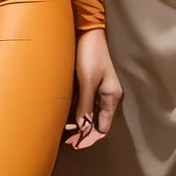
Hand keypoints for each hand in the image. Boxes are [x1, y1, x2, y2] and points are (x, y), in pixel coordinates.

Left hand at [66, 28, 121, 148]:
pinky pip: (83, 105)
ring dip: (78, 124)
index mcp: (111, 97)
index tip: (75, 145)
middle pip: (96, 123)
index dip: (90, 138)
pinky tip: (64, 117)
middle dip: (83, 133)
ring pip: (88, 114)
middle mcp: (106, 96)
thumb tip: (82, 128)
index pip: (103, 126)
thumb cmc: (89, 55)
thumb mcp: (87, 81)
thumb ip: (85, 105)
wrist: (86, 31)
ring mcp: (97, 90)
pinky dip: (75, 113)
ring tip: (64, 133)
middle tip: (67, 141)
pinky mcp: (88, 84)